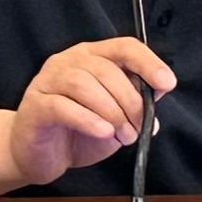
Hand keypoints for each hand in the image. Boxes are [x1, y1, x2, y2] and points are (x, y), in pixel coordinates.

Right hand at [8, 38, 175, 186]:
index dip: (148, 62)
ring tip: (123, 135)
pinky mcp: (35, 105)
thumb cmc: (76, 131)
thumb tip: (157, 95)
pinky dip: (88, 120)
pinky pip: (63, 107)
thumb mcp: (113, 116)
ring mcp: (49, 81)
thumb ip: (133, 103)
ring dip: (112, 112)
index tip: (167, 83)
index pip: (124, 47)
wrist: (34, 155)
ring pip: (85, 85)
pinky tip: (103, 132)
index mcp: (92, 56)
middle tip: (140, 128)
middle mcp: (69, 61)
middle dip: (130, 101)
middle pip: (106, 69)